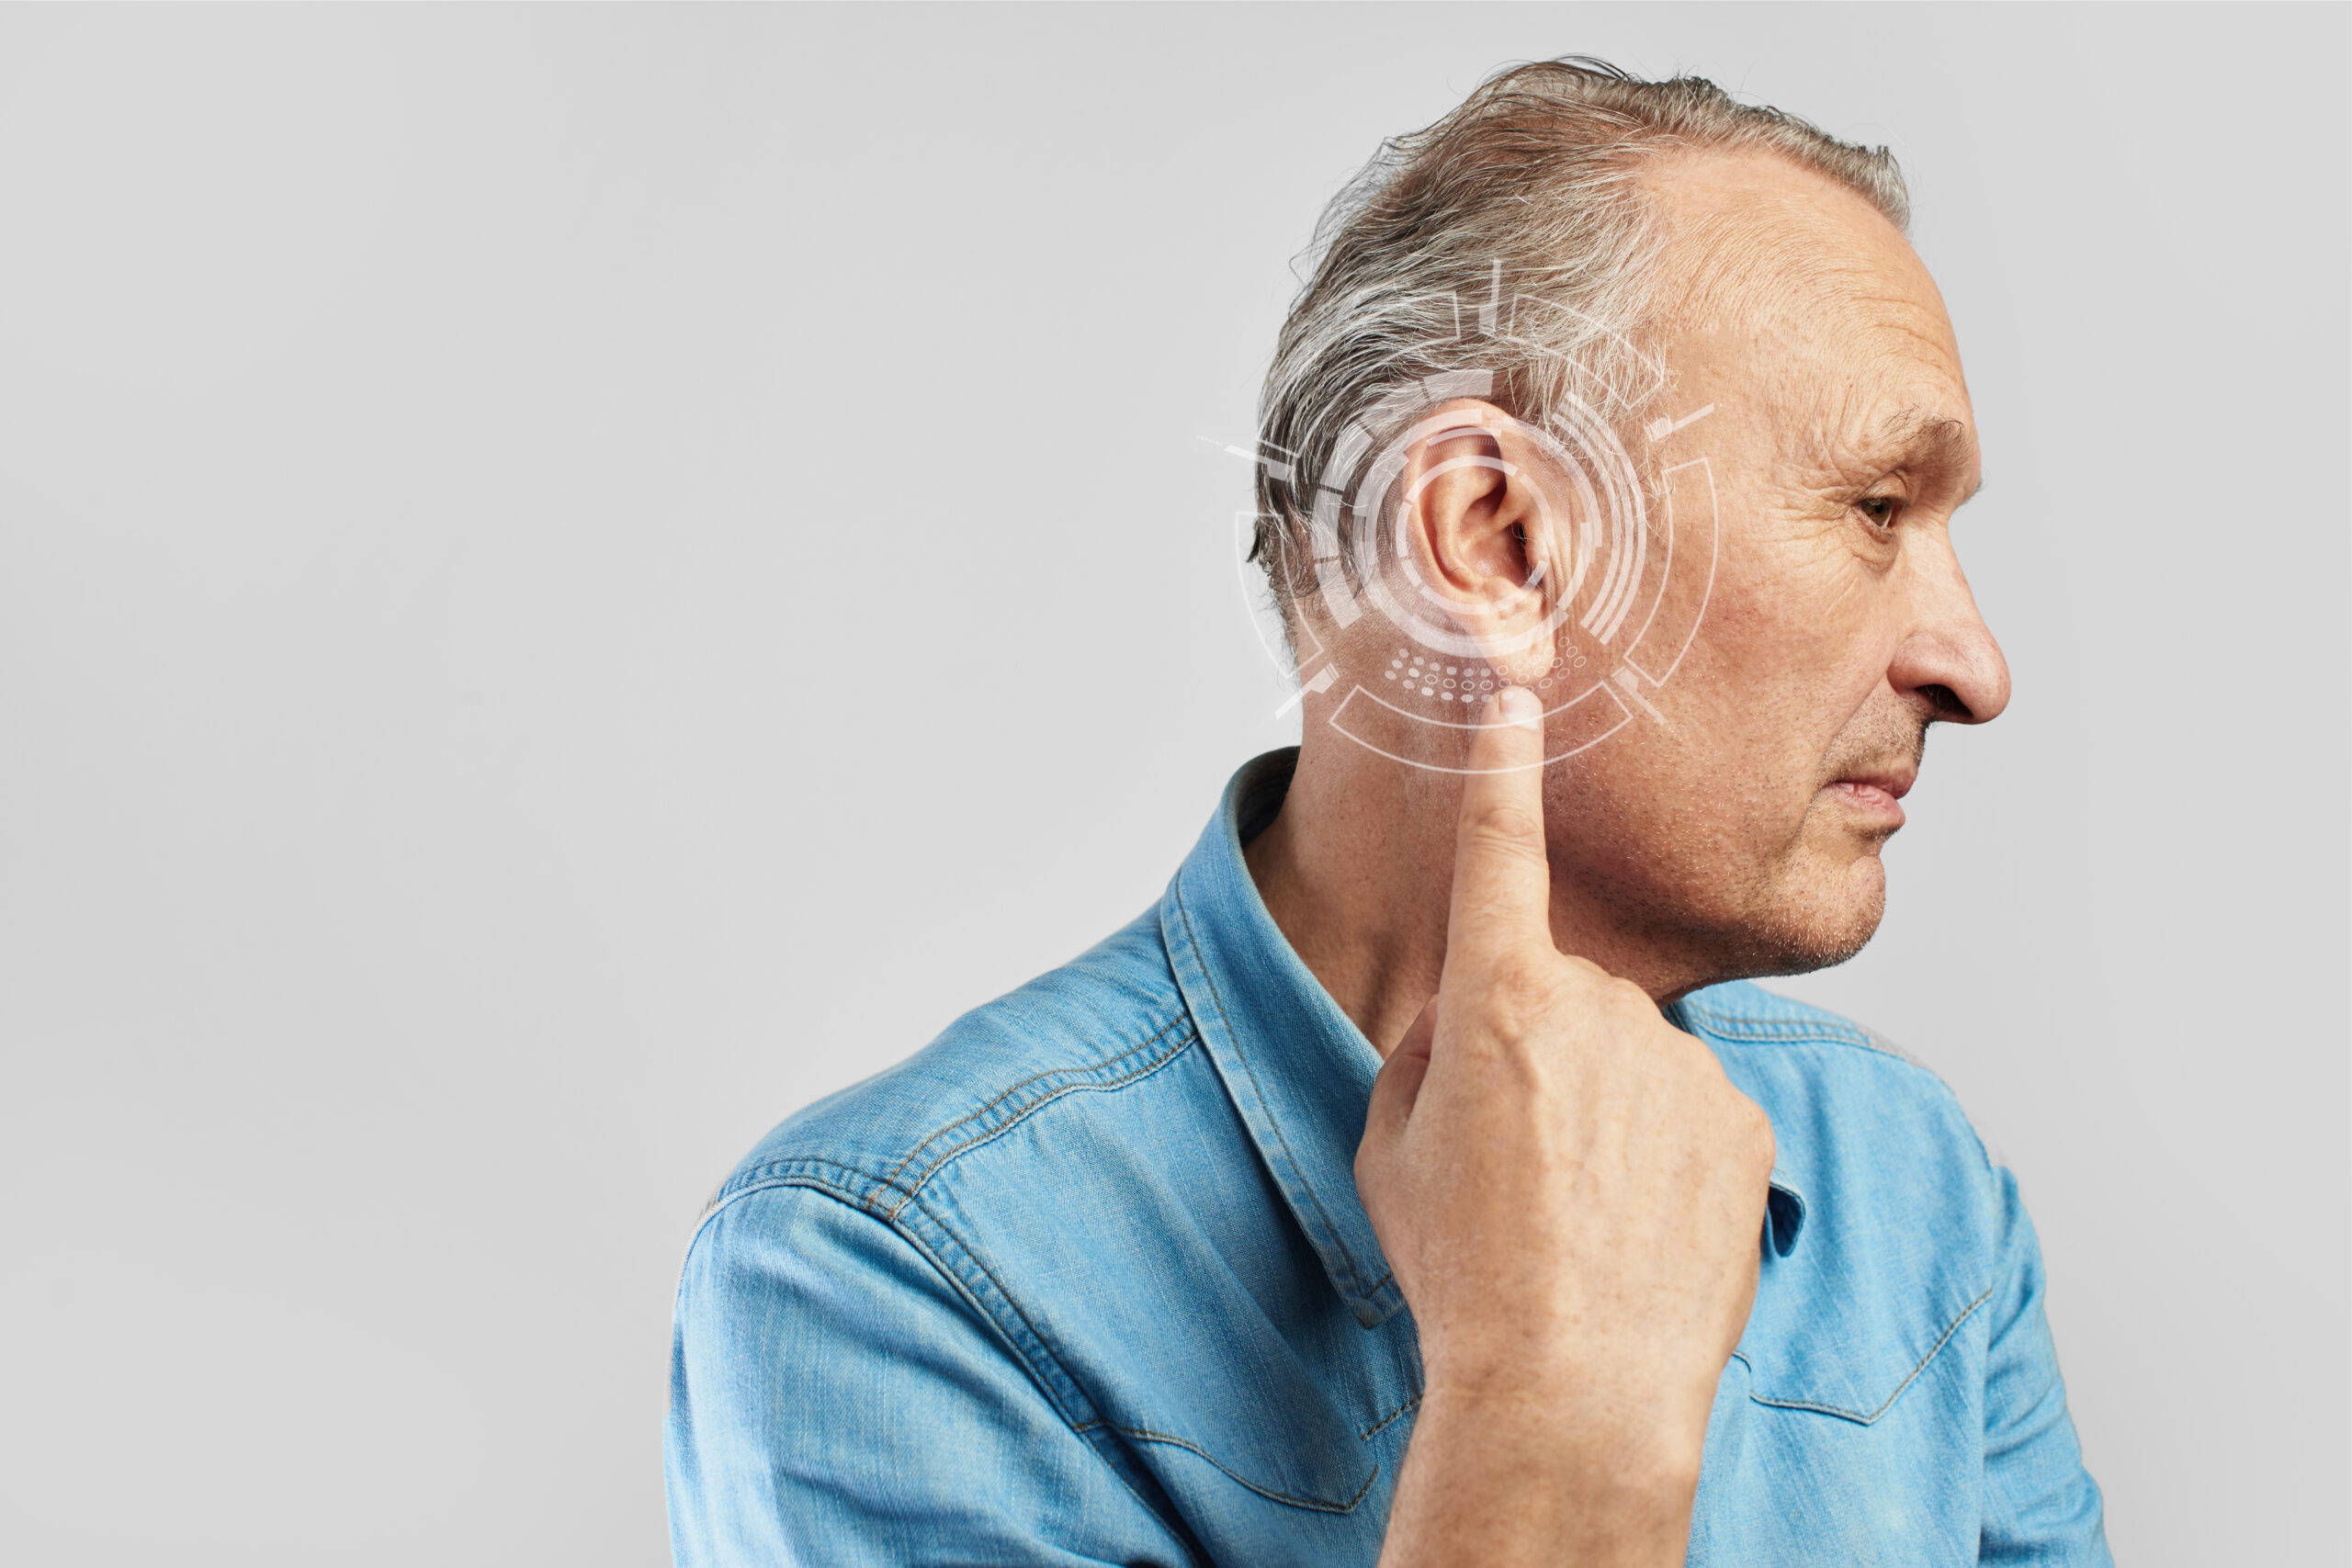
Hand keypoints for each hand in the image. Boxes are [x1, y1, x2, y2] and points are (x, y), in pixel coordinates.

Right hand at [1357, 686, 1776, 1566]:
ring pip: (1630, 1061)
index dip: (1499, 758)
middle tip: (1513, 1163)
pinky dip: (1662, 1158)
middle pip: (1561, 998)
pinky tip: (1636, 1228)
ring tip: (1577, 1213)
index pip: (1496, 847)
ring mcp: (1681, 1061)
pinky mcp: (1741, 1119)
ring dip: (1603, 1116)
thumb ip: (1428, 1054)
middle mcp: (1598, 1007)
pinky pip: (1687, 1113)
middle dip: (1538, 1056)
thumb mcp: (1392, 1149)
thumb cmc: (1464, 1270)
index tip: (1513, 678)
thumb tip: (1471, 1021)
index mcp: (1496, 1001)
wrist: (1574, 1387)